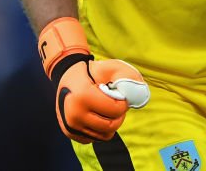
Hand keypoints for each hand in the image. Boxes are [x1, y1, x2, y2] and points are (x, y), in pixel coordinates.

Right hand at [38, 17, 149, 143]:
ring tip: (105, 108)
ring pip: (104, 136)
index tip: (118, 94)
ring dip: (110, 123)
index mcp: (83, 97)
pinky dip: (100, 129)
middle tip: (114, 103)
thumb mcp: (112, 67)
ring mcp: (71, 126)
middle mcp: (74, 115)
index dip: (123, 103)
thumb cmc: (93, 71)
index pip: (116, 110)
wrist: (67, 76)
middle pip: (111, 126)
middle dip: (119, 115)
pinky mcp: (70, 133)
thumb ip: (129, 78)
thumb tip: (139, 97)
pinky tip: (96, 115)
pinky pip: (94, 138)